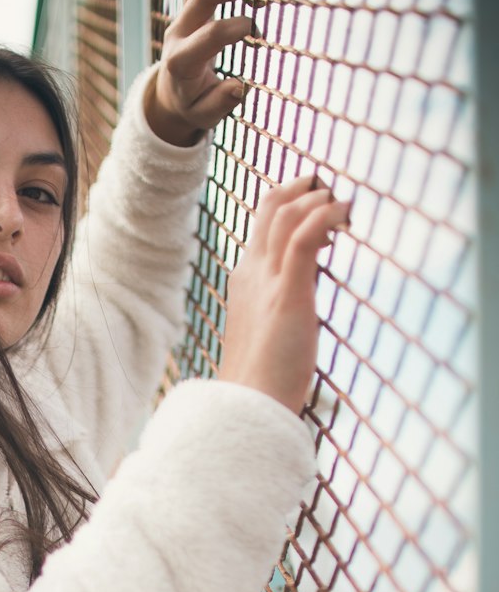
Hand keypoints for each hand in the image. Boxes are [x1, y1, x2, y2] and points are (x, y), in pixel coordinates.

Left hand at [145, 0, 257, 145]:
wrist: (171, 93)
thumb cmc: (192, 104)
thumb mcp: (203, 115)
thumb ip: (220, 103)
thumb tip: (240, 86)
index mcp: (181, 62)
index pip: (208, 37)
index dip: (233, 28)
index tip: (256, 30)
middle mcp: (178, 34)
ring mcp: (182, 17)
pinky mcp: (190, 8)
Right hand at [219, 177, 350, 415]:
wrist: (248, 406)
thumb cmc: (260, 382)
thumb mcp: (270, 336)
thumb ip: (282, 312)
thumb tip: (296, 314)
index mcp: (245, 282)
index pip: (263, 225)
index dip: (289, 205)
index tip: (319, 206)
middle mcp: (252, 273)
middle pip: (269, 208)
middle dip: (301, 187)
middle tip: (328, 186)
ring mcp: (267, 281)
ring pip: (286, 214)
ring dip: (319, 200)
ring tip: (345, 204)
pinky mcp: (287, 294)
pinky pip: (303, 237)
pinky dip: (326, 215)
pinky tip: (346, 213)